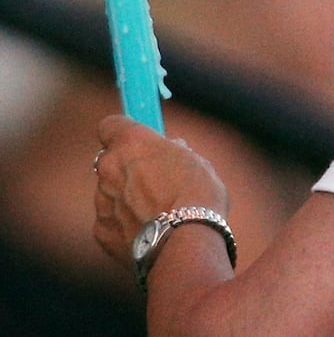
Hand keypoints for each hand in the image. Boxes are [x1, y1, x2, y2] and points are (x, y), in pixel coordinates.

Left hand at [92, 114, 229, 263]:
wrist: (185, 243)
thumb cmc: (198, 196)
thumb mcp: (197, 162)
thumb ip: (175, 153)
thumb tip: (171, 152)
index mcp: (132, 143)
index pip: (110, 125)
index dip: (123, 132)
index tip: (137, 141)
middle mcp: (109, 167)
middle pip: (111, 162)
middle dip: (127, 169)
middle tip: (154, 182)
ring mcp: (102, 200)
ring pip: (110, 193)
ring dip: (127, 198)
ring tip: (157, 214)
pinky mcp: (101, 230)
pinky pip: (111, 221)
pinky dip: (126, 225)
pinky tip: (150, 232)